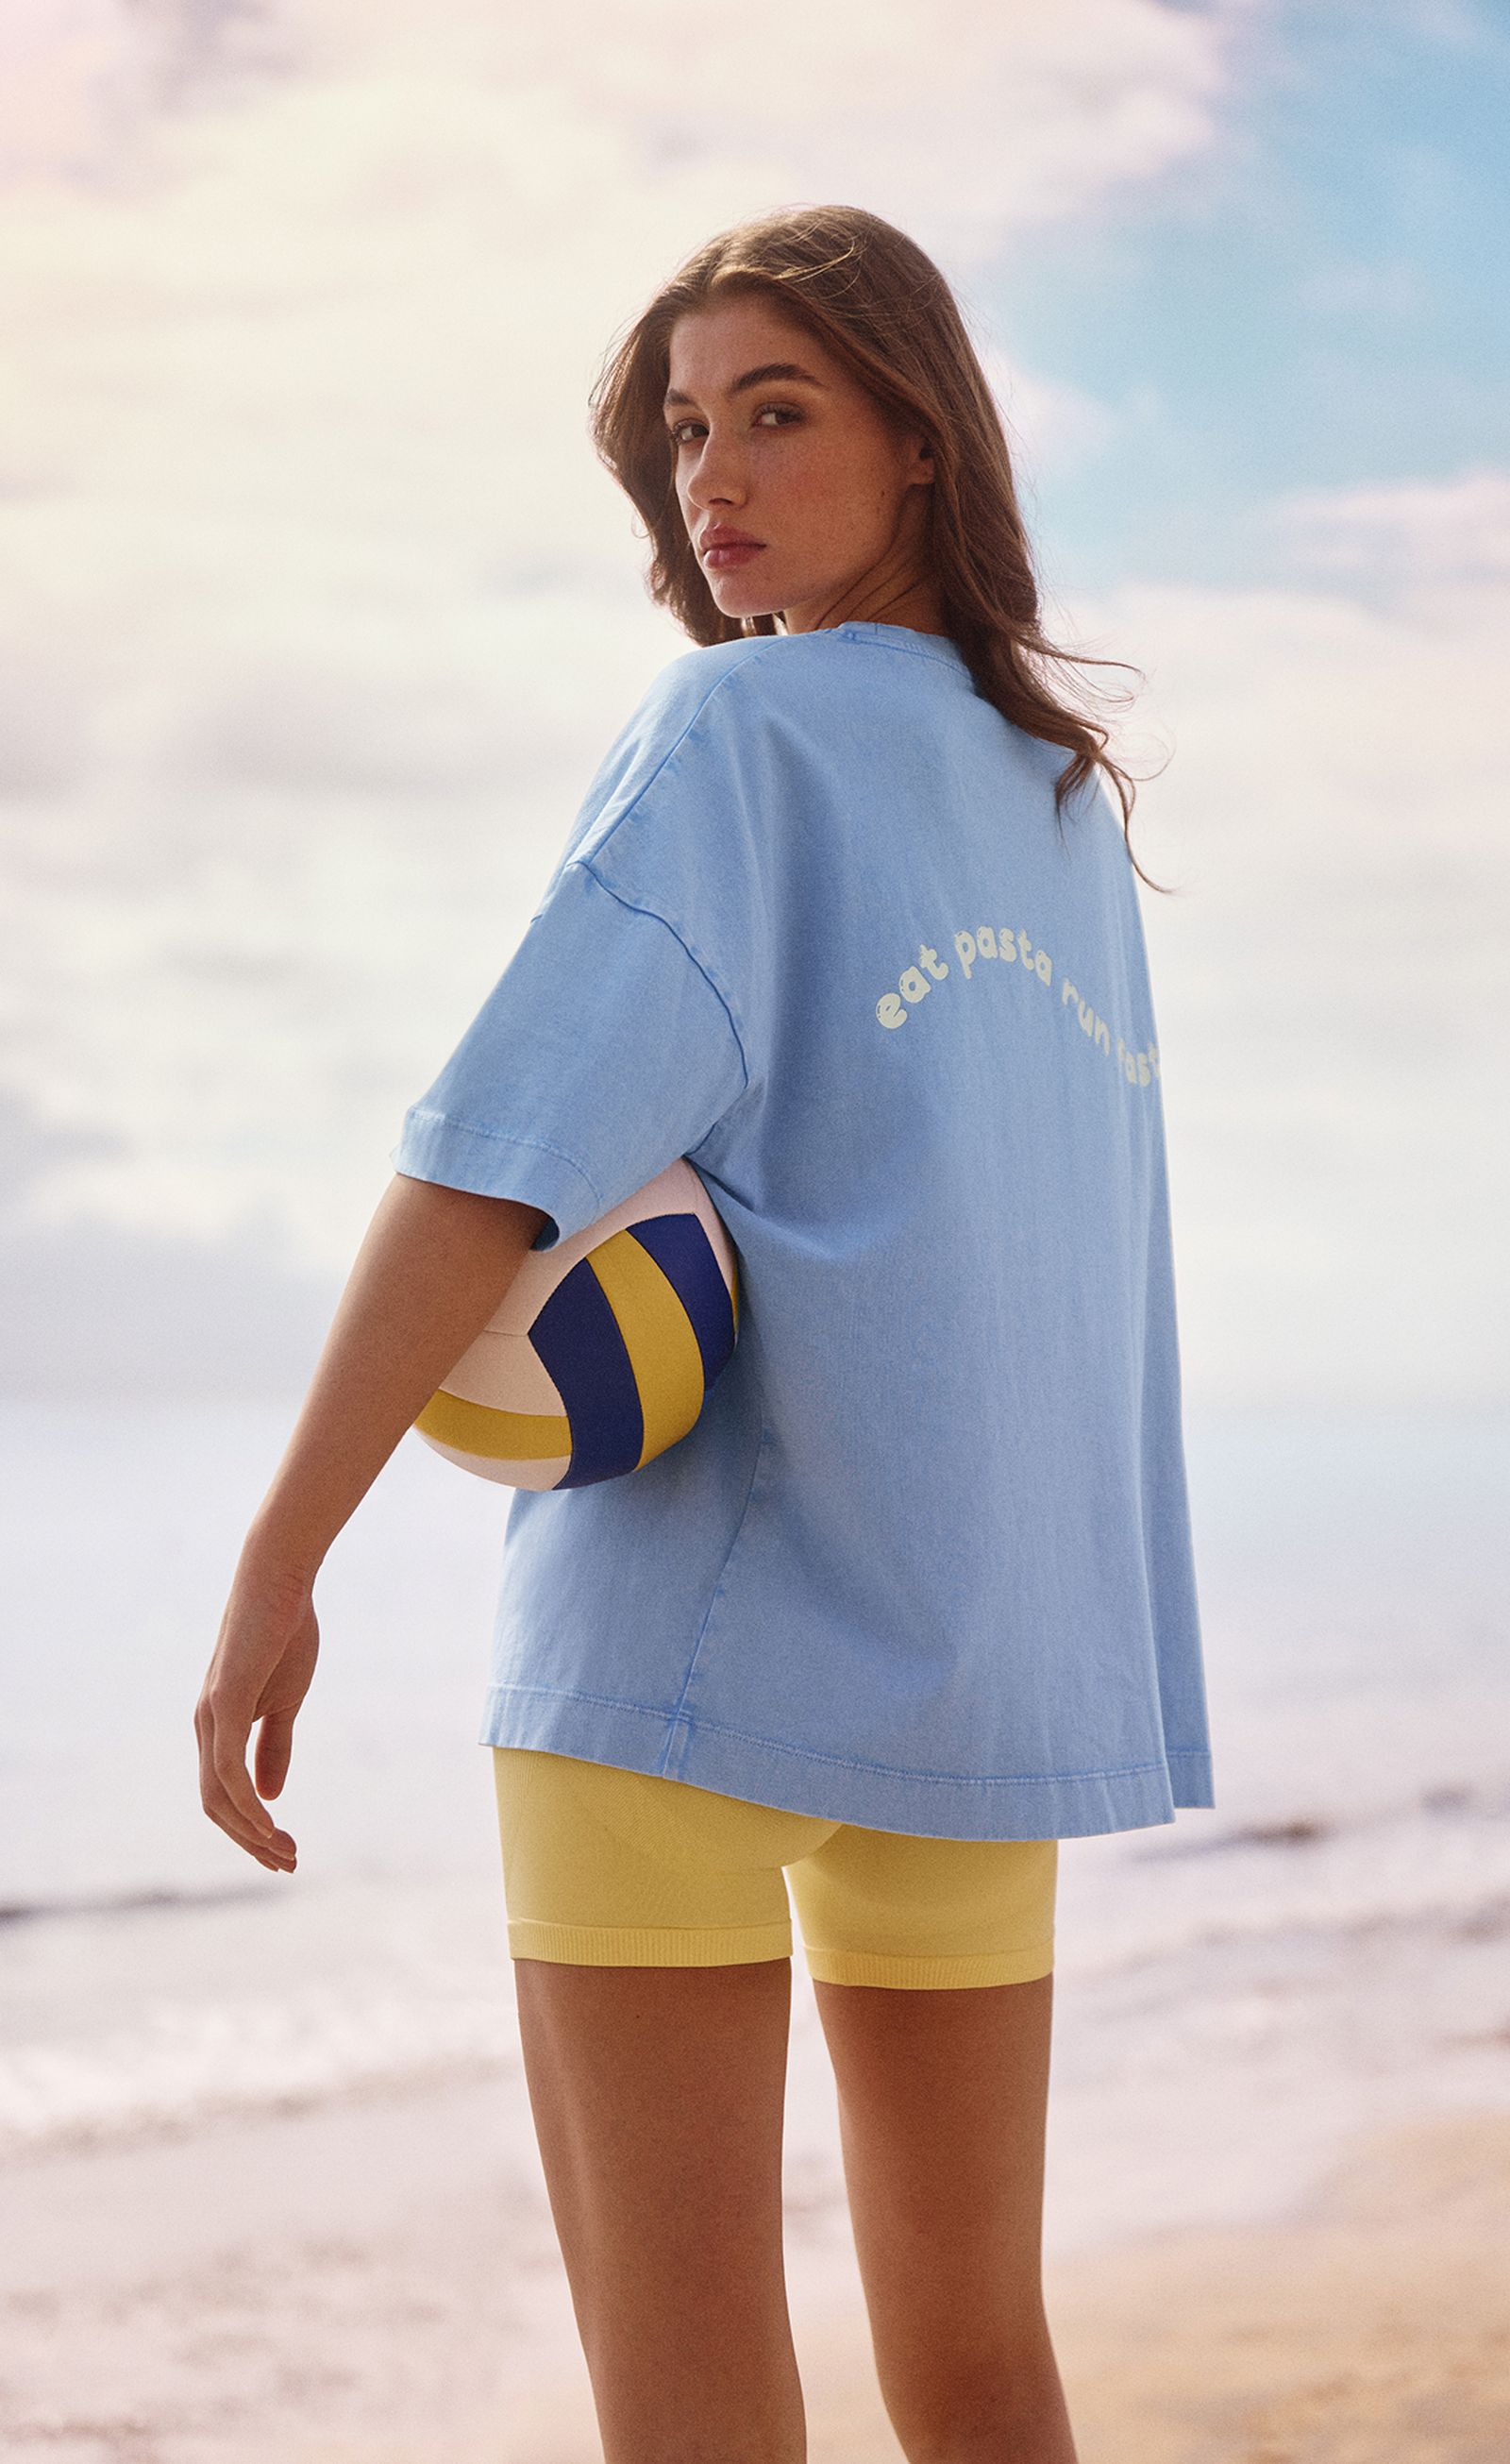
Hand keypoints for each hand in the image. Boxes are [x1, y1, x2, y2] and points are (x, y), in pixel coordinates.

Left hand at [195, 1551, 319, 1871]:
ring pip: (219, 1795)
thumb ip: (274, 1746)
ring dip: (251, 1831)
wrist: (279, 1581)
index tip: (285, 1850)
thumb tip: (267, 1797)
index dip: (251, 1828)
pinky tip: (270, 1819)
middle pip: (216, 1805)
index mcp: (219, 1726)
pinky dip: (245, 1803)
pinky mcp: (223, 1704)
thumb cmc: (283, 1634)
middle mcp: (205, 1726)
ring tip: (285, 1850)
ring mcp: (210, 1716)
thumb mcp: (285, 1702)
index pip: (224, 1793)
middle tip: (288, 1862)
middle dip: (250, 1841)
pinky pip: (227, 1768)